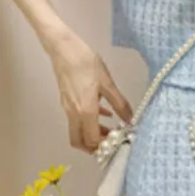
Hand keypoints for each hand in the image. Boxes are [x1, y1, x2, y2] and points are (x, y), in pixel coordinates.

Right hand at [46, 31, 132, 153]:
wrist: (64, 48)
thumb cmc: (86, 63)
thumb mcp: (107, 83)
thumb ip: (119, 103)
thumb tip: (130, 119)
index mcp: (85, 111)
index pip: (92, 140)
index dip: (104, 145)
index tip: (118, 141)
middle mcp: (74, 113)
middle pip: (80, 141)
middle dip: (94, 147)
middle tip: (111, 142)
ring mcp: (68, 108)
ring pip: (78, 131)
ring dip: (93, 134)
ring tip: (110, 129)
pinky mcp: (67, 100)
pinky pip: (77, 118)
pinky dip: (89, 121)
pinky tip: (104, 113)